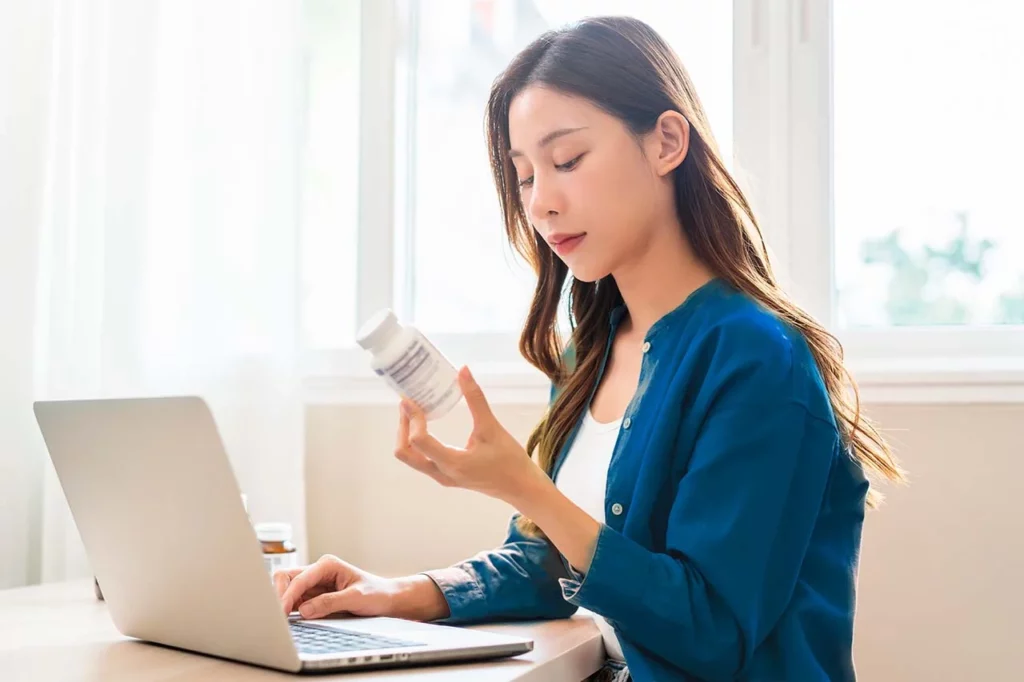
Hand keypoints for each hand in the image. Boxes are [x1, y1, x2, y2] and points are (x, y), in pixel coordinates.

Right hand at [275, 555, 447, 620]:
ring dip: (283, 602)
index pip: (299, 578)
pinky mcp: (313, 594)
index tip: (282, 612)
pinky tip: (290, 619)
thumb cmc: (375, 594)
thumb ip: (330, 603)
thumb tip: (304, 610)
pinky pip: (294, 599)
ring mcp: (314, 582)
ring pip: (287, 588)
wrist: (386, 598)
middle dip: (280, 595)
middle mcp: (318, 570)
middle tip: (279, 617)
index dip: (287, 596)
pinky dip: (289, 608)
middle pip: (286, 578)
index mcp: (328, 564)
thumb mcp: (355, 598)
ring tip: (283, 620)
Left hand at [395, 366, 540, 502]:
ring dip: (407, 434)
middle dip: (402, 427)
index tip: (409, 398)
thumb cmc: (510, 459)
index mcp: (453, 462)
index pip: (419, 440)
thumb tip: (463, 370)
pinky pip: (421, 459)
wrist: (520, 487)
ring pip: (410, 458)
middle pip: (405, 453)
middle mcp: (442, 473)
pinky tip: (426, 423)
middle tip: (408, 404)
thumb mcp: (492, 427)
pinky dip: (417, 441)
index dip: (411, 417)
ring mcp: (442, 477)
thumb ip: (475, 399)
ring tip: (415, 411)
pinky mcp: (446, 476)